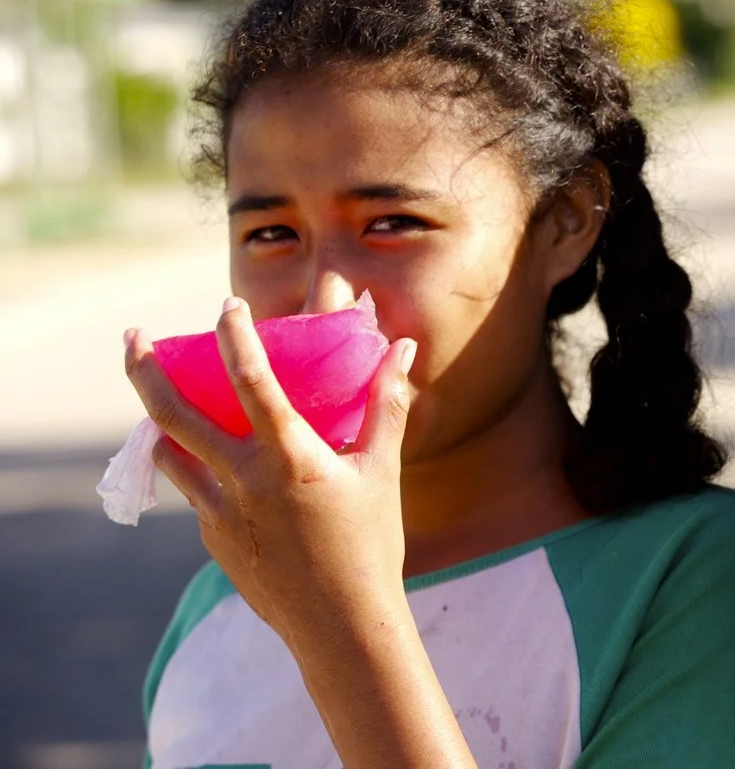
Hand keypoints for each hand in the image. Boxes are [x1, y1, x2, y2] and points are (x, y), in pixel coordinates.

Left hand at [124, 297, 416, 653]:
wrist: (341, 624)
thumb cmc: (372, 542)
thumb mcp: (382, 469)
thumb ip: (388, 403)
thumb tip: (402, 348)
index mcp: (290, 457)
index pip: (252, 379)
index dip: (235, 336)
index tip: (228, 307)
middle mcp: (245, 480)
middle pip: (174, 413)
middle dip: (146, 369)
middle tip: (133, 337)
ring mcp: (220, 512)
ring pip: (169, 453)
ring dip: (158, 418)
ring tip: (157, 396)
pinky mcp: (213, 538)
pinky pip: (195, 491)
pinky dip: (195, 466)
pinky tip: (214, 464)